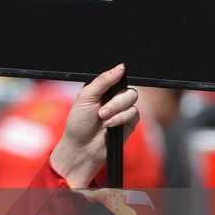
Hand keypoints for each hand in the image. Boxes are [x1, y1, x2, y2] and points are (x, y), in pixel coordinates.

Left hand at [47, 64, 140, 187]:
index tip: (113, 83)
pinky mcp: (130, 121)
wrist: (83, 147)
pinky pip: (134, 113)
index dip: (116, 77)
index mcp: (102, 87)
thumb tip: (120, 67)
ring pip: (132, 98)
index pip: (116, 75)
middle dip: (115, 101)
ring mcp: (123, 108)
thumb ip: (103, 81)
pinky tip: (110, 126)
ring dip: (117, 110)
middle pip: (126, 87)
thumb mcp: (86, 96)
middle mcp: (114, 96)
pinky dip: (121, 118)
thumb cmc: (79, 122)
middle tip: (101, 112)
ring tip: (103, 119)